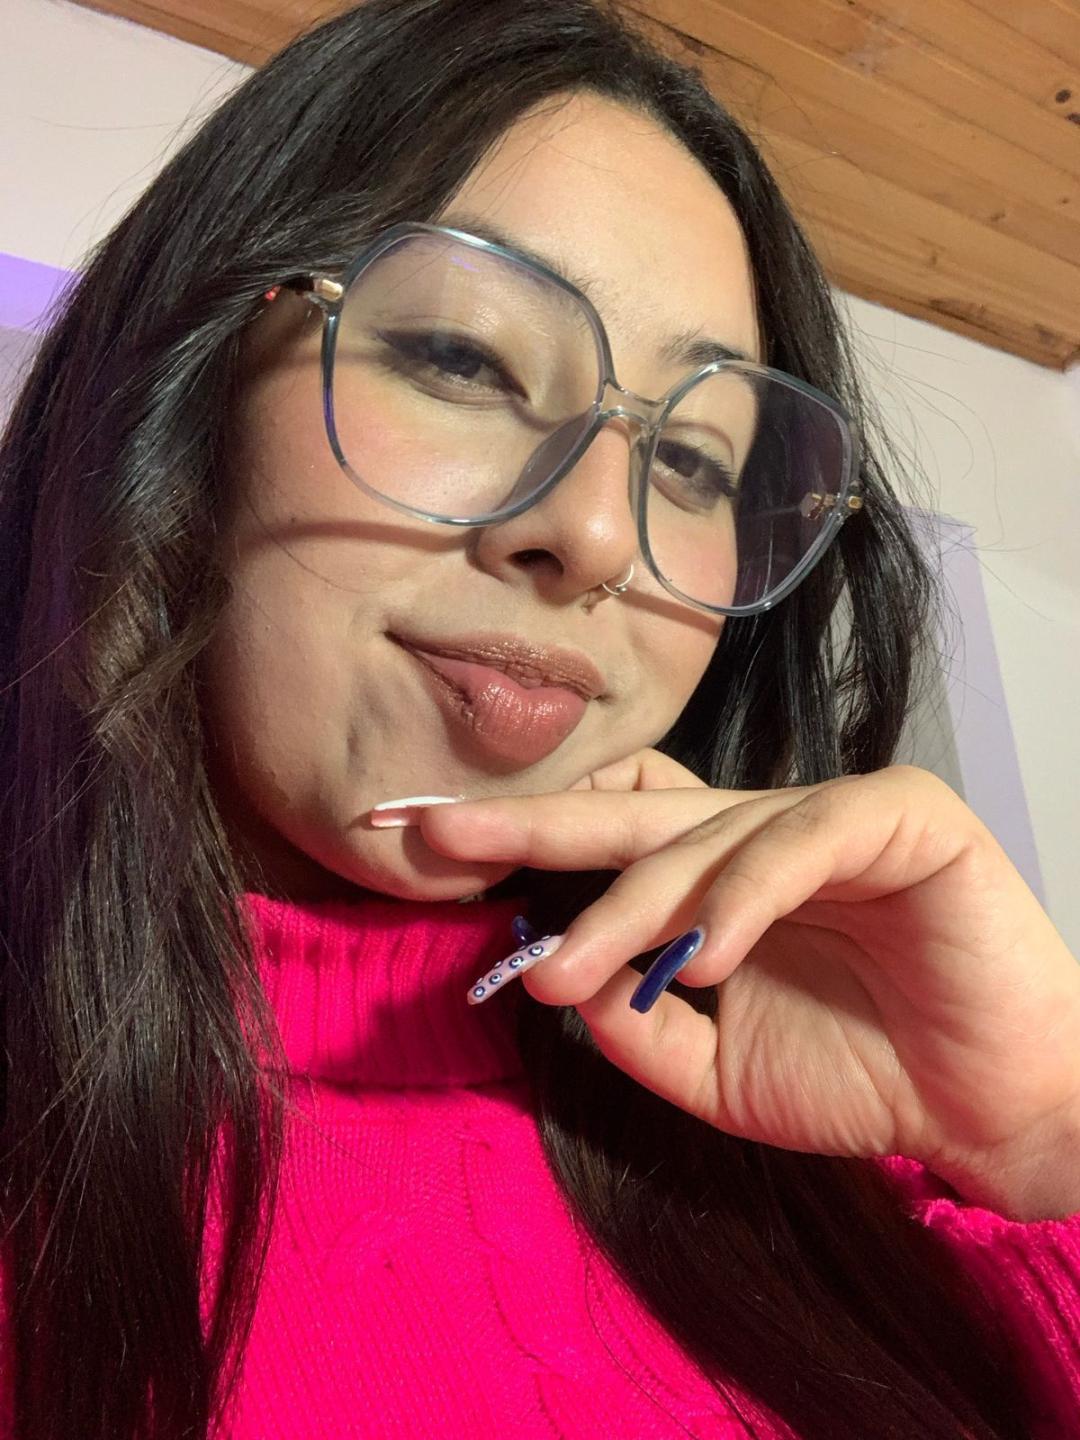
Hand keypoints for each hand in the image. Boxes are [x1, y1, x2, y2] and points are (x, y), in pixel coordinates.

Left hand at [419, 754, 1079, 1220]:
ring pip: (706, 838)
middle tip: (442, 837)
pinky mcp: (901, 815)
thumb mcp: (714, 1071)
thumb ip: (637, 1030)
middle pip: (634, 816)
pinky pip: (801, 841)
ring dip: (631, 908)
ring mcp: (830, 813)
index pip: (614, 833)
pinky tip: (701, 957)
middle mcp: (762, 832)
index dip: (530, 835)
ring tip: (570, 972)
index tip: (431, 847)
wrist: (995, 1111)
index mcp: (720, 877)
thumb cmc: (864, 1079)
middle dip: (533, 825)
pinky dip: (744, 897)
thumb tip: (555, 982)